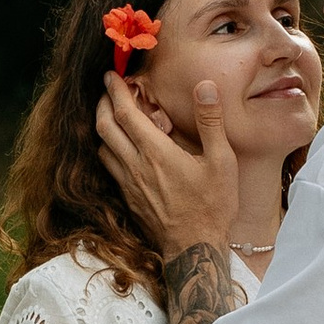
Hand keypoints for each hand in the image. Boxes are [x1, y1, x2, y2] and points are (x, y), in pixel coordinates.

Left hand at [96, 69, 239, 261]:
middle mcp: (135, 166)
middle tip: (108, 90)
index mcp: (156, 152)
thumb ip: (211, 122)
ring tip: (112, 116)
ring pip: (102, 148)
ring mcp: (128, 184)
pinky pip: (109, 167)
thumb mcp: (222, 161)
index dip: (115, 90)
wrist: (194, 249)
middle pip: (104, 127)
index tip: (111, 74)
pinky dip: (109, 149)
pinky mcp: (128, 198)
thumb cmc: (212, 206)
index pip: (124, 113)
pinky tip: (120, 148)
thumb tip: (205, 87)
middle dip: (102, 103)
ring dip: (102, 127)